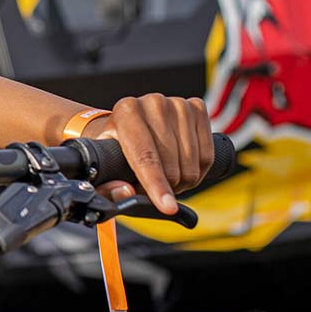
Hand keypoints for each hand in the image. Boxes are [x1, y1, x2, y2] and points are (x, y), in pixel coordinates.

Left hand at [85, 95, 214, 214]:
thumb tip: (126, 192)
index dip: (157, 185)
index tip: (168, 207)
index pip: (145, 156)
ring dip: (183, 181)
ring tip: (166, 178)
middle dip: (166, 187)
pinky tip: (182, 167)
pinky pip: (207, 155)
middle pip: (171, 164)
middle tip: (154, 190)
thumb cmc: (114, 148)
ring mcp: (178, 104)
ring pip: (192, 163)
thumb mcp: (103, 166)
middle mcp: (153, 103)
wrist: (128, 124)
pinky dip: (197, 171)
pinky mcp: (197, 108)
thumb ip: (106, 187)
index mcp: (126, 112)